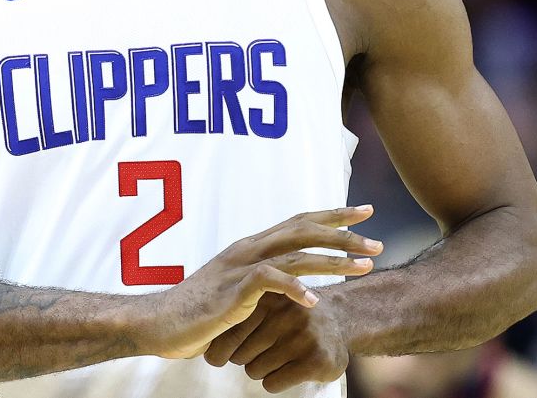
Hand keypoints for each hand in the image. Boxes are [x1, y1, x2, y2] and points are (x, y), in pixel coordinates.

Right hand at [141, 206, 381, 359]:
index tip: (364, 214)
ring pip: (296, 254)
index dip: (332, 215)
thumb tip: (292, 286)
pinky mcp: (233, 290)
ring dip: (334, 259)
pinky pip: (270, 282)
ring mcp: (240, 267)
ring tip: (364, 266)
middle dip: (343, 232)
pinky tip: (317, 301)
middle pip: (303, 230)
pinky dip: (296, 289)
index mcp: (251, 246)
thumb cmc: (198, 311)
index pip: (298, 221)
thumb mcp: (237, 291)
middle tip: (376, 238)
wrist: (160, 322)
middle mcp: (248, 249)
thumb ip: (263, 283)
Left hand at [204, 290, 348, 392]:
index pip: (229, 330)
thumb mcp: (268, 300)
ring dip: (260, 369)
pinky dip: (274, 380)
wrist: (340, 319)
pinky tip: (288, 367)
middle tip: (262, 349)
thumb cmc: (292, 314)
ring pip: (254, 370)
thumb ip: (238, 312)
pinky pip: (272, 383)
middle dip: (245, 357)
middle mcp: (286, 312)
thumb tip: (204, 347)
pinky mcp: (316, 360)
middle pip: (239, 353)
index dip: (224, 346)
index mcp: (269, 295)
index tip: (229, 350)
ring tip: (277, 355)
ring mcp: (303, 336)